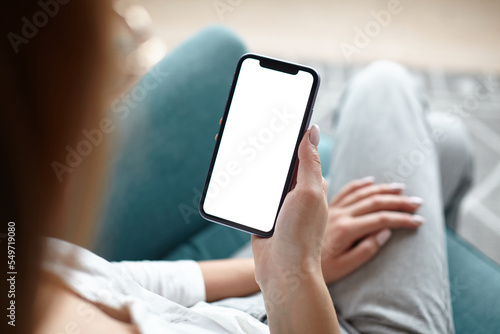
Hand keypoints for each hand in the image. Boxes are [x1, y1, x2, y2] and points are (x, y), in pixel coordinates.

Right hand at [251, 125, 339, 333]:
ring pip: (260, 171)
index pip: (298, 147)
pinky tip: (227, 166)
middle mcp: (293, 189)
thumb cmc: (301, 235)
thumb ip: (309, 163)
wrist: (283, 272)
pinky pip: (248, 189)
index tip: (275, 109)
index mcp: (309, 181)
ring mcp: (276, 201)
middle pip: (275, 156)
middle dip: (261, 138)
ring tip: (231, 138)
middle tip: (244, 119)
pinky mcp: (260, 212)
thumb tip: (312, 130)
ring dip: (247, 155)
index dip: (287, 128)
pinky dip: (239, 176)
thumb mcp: (310, 194)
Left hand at [321, 177, 423, 283]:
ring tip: (400, 188)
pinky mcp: (325, 209)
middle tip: (417, 202)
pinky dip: (358, 185)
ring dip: (382, 189)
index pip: (382, 219)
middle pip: (374, 202)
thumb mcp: (344, 267)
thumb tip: (384, 232)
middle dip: (398, 201)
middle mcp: (339, 215)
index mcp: (346, 229)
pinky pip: (344, 191)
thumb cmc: (319, 269)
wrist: (291, 263)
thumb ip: (366, 249)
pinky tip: (369, 181)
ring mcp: (331, 210)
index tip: (419, 220)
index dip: (403, 219)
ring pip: (361, 193)